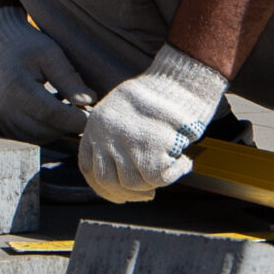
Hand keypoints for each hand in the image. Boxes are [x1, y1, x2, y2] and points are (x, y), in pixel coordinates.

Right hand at [0, 8, 93, 142]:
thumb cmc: (25, 44)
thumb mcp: (51, 54)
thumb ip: (69, 79)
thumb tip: (90, 101)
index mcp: (17, 87)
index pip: (52, 114)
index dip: (76, 119)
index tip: (94, 114)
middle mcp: (4, 107)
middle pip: (46, 130)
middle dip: (68, 124)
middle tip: (83, 109)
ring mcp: (0, 118)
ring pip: (39, 137)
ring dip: (57, 128)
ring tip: (67, 106)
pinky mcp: (1, 122)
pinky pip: (28, 135)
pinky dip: (44, 129)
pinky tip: (52, 110)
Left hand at [78, 45, 226, 202]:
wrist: (185, 78)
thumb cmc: (162, 94)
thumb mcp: (125, 110)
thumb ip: (116, 137)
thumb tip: (121, 175)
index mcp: (96, 124)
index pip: (88, 167)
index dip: (104, 187)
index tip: (121, 194)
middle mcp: (105, 133)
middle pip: (107, 180)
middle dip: (129, 193)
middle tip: (148, 193)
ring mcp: (125, 141)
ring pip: (133, 183)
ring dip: (154, 182)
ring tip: (172, 166)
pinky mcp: (149, 147)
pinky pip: (158, 178)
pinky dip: (175, 174)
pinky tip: (184, 161)